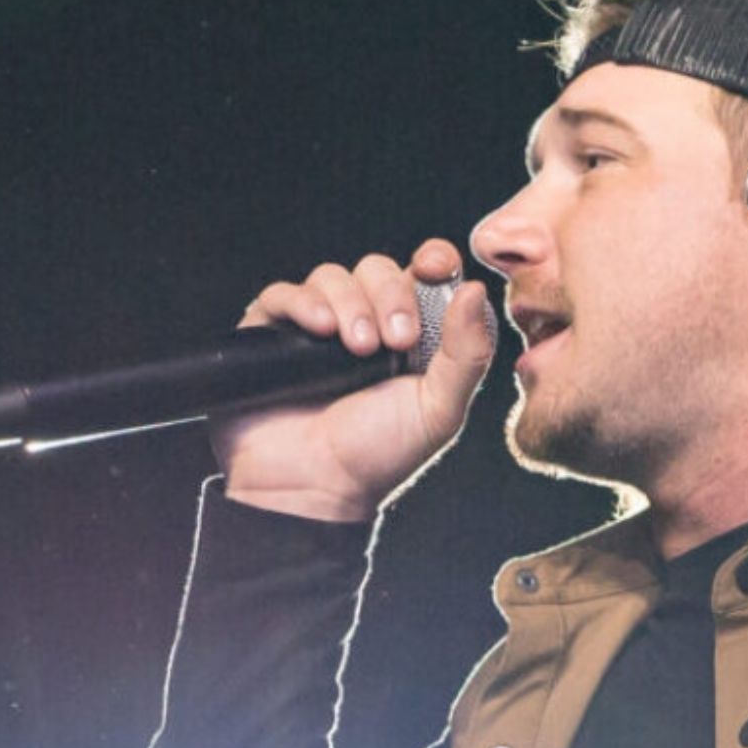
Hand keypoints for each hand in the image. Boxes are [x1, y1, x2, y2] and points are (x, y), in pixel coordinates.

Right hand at [212, 239, 497, 521]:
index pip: (423, 273)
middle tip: (397, 340)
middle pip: (378, 268)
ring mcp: (315, 326)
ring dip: (350, 304)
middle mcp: (363, 320)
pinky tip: (318, 329)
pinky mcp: (270, 333)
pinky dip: (304, 303)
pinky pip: (283, 293)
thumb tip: (476, 289)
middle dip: (391, 295)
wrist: (315, 488)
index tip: (436, 266)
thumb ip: (467, 353)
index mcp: (409, 331)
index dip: (432, 259)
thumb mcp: (440, 408)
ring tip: (357, 348)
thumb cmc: (379, 454)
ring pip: (332, 276)